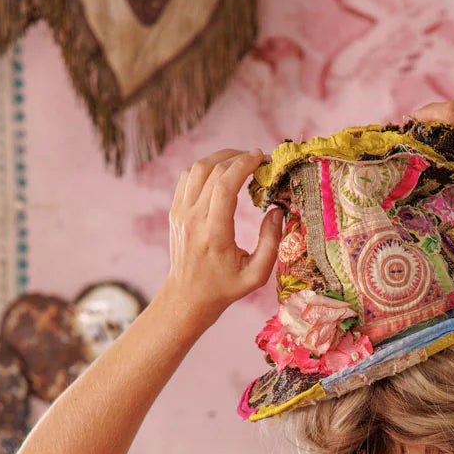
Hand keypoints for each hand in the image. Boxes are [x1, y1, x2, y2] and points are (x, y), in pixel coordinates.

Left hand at [162, 148, 284, 330]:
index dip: (243, 165)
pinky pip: (188, 177)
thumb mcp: (256, 275)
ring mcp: (181, 213)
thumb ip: (270, 244)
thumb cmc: (226, 287)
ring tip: (240, 160)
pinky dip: (206, 167)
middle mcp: (194, 220)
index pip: (225, 187)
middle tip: (256, 158)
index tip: (260, 156)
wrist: (188, 296)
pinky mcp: (175, 210)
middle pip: (212, 172)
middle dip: (237, 158)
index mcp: (214, 234)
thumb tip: (277, 211)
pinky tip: (221, 172)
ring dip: (220, 158)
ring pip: (197, 168)